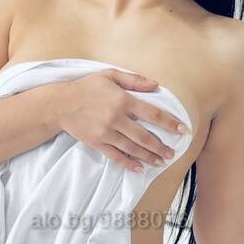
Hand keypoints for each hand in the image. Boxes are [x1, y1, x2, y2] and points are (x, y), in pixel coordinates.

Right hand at [54, 69, 189, 171]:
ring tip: (162, 161)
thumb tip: (156, 85)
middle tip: (173, 153)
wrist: (60, 104)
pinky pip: (116, 156)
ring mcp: (106, 132)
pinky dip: (129, 163)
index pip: (152, 114)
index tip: (183, 130)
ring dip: (149, 157)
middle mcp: (116, 118)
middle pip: (145, 136)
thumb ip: (134, 80)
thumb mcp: (109, 75)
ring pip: (133, 148)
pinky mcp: (97, 143)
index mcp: (122, 99)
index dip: (170, 123)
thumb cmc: (87, 87)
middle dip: (162, 147)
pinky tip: (140, 168)